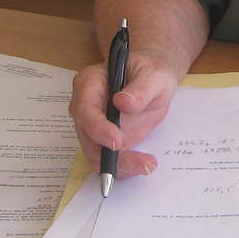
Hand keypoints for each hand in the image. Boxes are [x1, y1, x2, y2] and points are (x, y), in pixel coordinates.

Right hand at [69, 50, 179, 181]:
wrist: (153, 80)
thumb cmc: (151, 71)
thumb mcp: (154, 75)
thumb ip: (140, 88)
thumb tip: (123, 102)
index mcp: (90, 83)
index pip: (84, 109)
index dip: (98, 127)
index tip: (117, 140)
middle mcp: (85, 106)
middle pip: (87, 137)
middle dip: (109, 155)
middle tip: (140, 162)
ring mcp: (93, 126)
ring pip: (95, 154)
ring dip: (119, 165)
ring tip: (146, 164)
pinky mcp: (104, 140)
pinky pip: (108, 159)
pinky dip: (124, 166)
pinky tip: (143, 164)